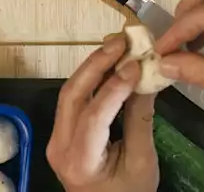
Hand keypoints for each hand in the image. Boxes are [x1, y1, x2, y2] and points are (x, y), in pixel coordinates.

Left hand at [48, 35, 158, 191]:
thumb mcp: (142, 162)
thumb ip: (140, 120)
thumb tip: (146, 77)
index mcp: (80, 161)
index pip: (94, 116)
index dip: (114, 87)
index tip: (136, 64)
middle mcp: (59, 147)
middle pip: (72, 96)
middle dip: (96, 64)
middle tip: (122, 41)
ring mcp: (57, 139)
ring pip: (70, 93)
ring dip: (93, 67)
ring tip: (118, 46)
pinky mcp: (62, 134)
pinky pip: (74, 101)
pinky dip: (91, 80)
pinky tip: (110, 65)